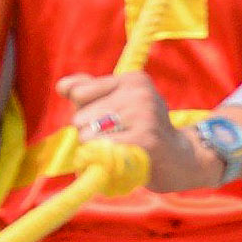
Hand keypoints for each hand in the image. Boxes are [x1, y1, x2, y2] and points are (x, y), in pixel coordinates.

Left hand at [61, 71, 211, 191]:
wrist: (179, 159)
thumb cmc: (139, 130)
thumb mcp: (116, 104)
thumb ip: (86, 91)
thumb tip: (62, 86)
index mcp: (133, 79)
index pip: (79, 93)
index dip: (87, 112)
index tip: (112, 119)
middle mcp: (140, 92)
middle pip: (79, 118)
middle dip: (90, 134)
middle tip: (120, 138)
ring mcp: (145, 114)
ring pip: (86, 136)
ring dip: (96, 150)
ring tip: (122, 149)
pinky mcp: (145, 139)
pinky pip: (100, 152)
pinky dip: (104, 162)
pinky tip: (125, 159)